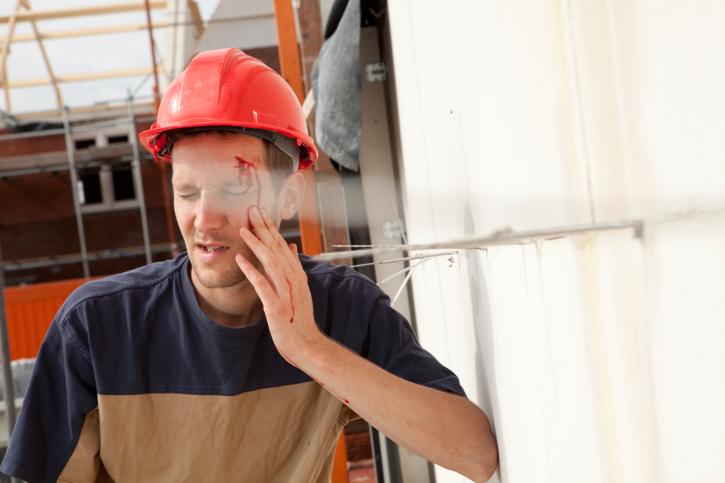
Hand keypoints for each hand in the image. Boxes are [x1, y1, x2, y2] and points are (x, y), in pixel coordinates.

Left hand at [235, 206, 324, 366]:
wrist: (307, 344)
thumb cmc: (300, 319)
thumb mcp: (301, 289)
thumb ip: (295, 267)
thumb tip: (292, 246)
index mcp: (298, 275)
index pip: (284, 246)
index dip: (272, 229)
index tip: (261, 213)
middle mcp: (294, 280)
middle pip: (277, 249)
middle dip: (264, 229)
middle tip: (252, 210)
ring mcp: (286, 293)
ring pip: (271, 262)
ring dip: (257, 244)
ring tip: (244, 229)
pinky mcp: (276, 306)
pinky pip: (262, 285)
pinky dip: (251, 270)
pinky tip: (240, 259)